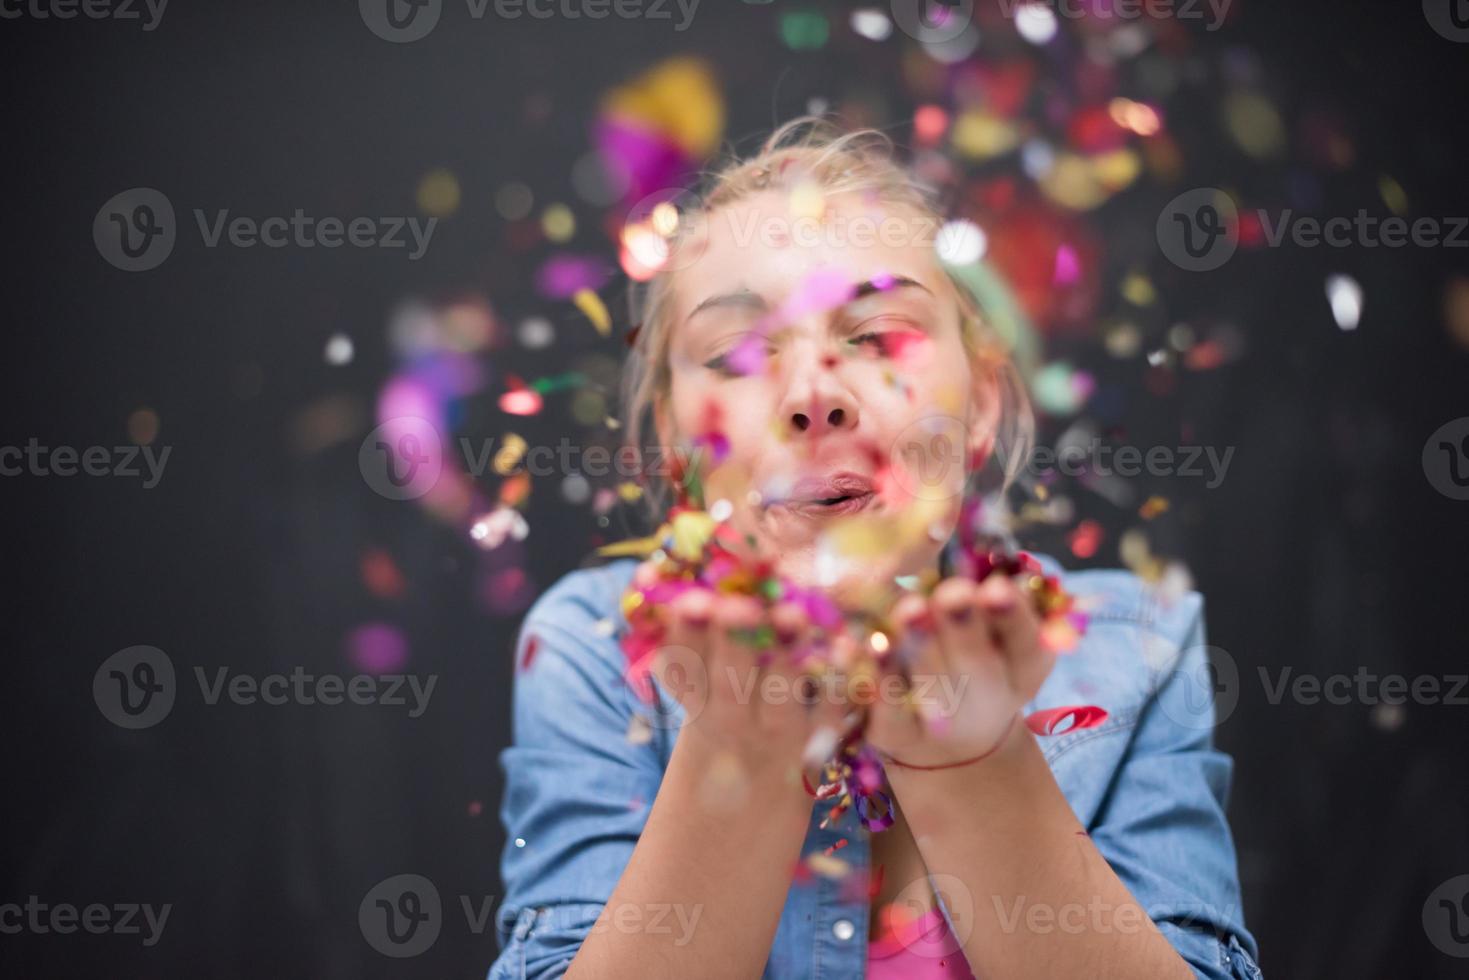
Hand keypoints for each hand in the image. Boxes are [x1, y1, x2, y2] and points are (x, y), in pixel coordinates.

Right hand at [653, 585, 848, 795]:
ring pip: (781, 695)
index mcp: (696, 704)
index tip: (679, 595)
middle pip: (729, 675)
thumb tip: (652, 569)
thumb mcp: (698, 702)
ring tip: (793, 616)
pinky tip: (851, 649)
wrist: (731, 846)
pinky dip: (843, 688)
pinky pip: (833, 717)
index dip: (680, 629)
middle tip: (738, 605)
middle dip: (734, 637)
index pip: (681, 664)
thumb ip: (693, 647)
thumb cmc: (718, 747)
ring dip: (788, 654)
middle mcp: (731, 721)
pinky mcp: (819, 754)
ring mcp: (775, 738)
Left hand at [865, 573, 1055, 768]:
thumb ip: (1000, 605)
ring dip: (918, 646)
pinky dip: (869, 674)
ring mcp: (940, 723)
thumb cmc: (975, 667)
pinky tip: (850, 644)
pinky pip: (882, 706)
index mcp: (1021, 671)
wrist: (951, 748)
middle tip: (951, 593)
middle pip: (975, 663)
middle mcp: (984, 701)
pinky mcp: (895, 734)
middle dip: (962, 627)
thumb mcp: (1001, 641)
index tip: (996, 586)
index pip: (1026, 642)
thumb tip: (997, 561)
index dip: (1013, 617)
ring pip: (928, 682)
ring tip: (909, 609)